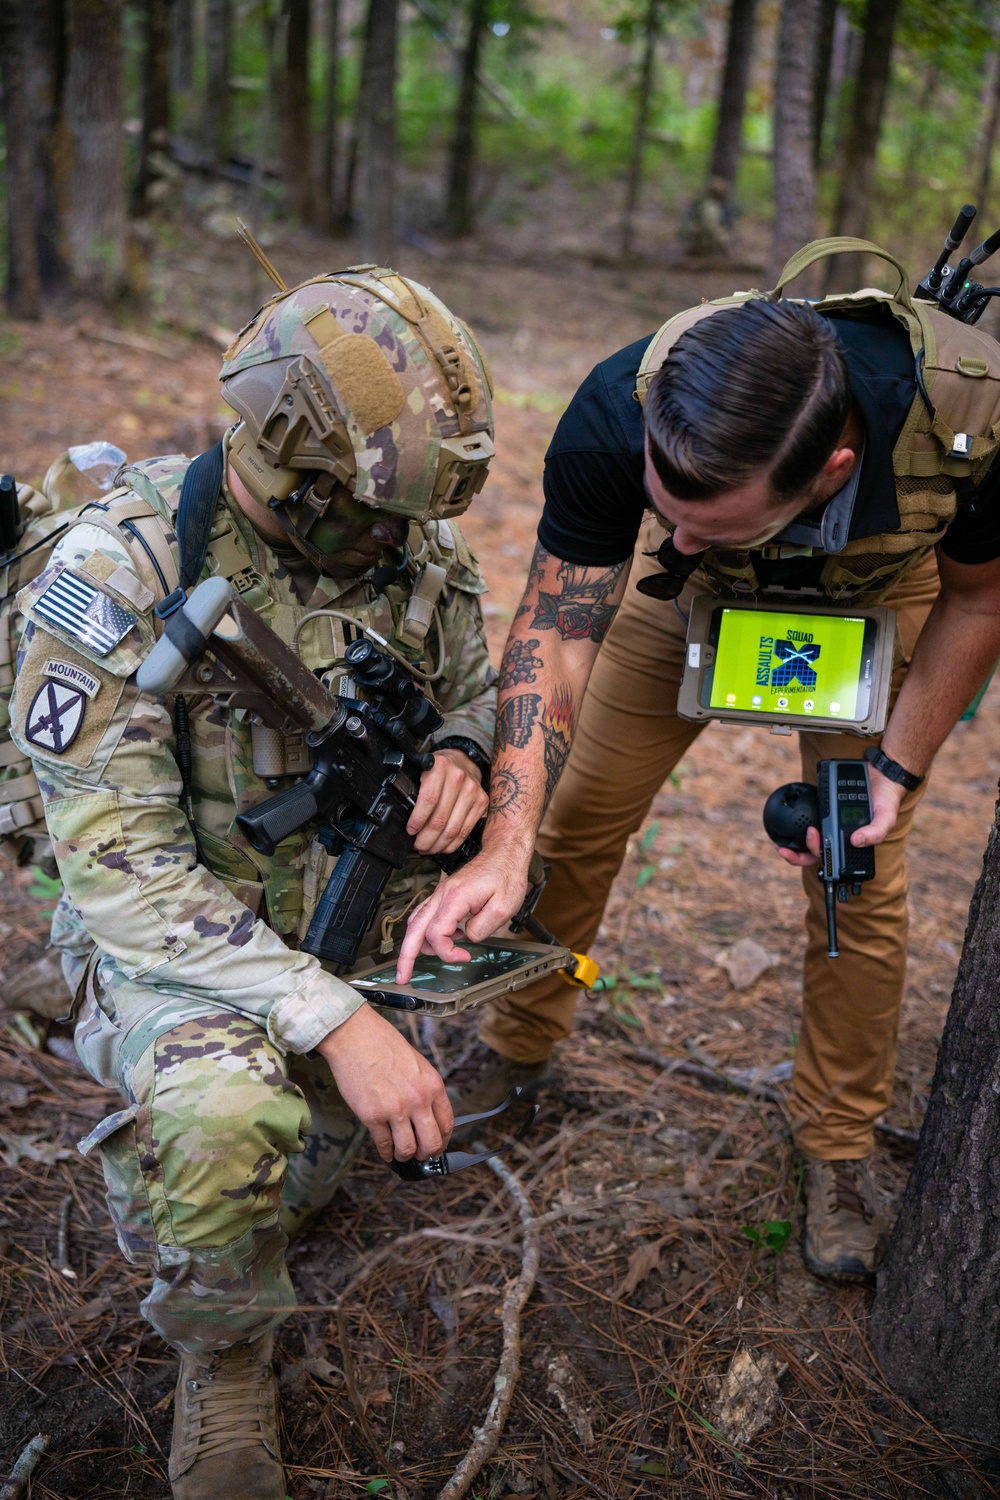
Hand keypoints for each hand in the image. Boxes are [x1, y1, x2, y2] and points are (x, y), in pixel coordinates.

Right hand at [317, 1004, 452, 1161]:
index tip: (437, 1145)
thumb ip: (424, 1089)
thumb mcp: (417, 1064)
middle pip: (431, 1143)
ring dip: (404, 1156)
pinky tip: (385, 1151)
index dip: (443, 1140)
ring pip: (407, 1149)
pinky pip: (383, 1144)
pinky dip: (385, 1152)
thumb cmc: (383, 1044)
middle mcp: (418, 1100)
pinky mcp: (372, 1116)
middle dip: (426, 1154)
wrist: (355, 1036)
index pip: (447, 1124)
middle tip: (420, 1155)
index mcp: (432, 1085)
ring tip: (400, 1153)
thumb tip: (427, 1114)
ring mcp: (395, 1110)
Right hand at [396, 843, 531, 982]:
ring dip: (413, 943)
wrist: (504, 853)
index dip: (448, 952)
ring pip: (416, 921)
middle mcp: (442, 894)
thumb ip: (482, 928)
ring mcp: (441, 893)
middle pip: (414, 928)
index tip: (464, 956)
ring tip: (415, 963)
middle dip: (405, 955)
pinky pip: (426, 914)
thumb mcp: (504, 907)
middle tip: (402, 976)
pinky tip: (442, 939)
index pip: (437, 934)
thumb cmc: (506, 874)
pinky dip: (426, 931)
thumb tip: (467, 938)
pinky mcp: (445, 894)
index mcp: (455, 898)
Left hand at [407, 748, 487, 856]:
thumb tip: (402, 816)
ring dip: (438, 845)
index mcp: (439, 767)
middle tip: (418, 846)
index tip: (410, 831)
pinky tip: (443, 846)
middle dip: (426, 839)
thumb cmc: (438, 769)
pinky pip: (465, 831)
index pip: (429, 800)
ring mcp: (472, 791)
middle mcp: (458, 778)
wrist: (464, 761)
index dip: (418, 820)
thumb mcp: (422, 769)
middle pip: (440, 819)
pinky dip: (452, 844)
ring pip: (453, 829)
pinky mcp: (481, 802)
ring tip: (428, 849)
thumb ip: (414, 788)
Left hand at [772, 766, 906, 867]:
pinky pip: (807, 817)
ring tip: (782, 843)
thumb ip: (875, 832)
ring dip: (793, 843)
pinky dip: (798, 821)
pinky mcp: (823, 806)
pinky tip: (791, 818)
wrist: (881, 775)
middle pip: (814, 852)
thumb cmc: (885, 801)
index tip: (812, 852)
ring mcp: (828, 821)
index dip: (818, 861)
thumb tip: (856, 841)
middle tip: (789, 847)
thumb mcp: (886, 818)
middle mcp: (837, 835)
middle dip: (797, 856)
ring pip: (807, 838)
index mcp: (850, 843)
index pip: (832, 859)